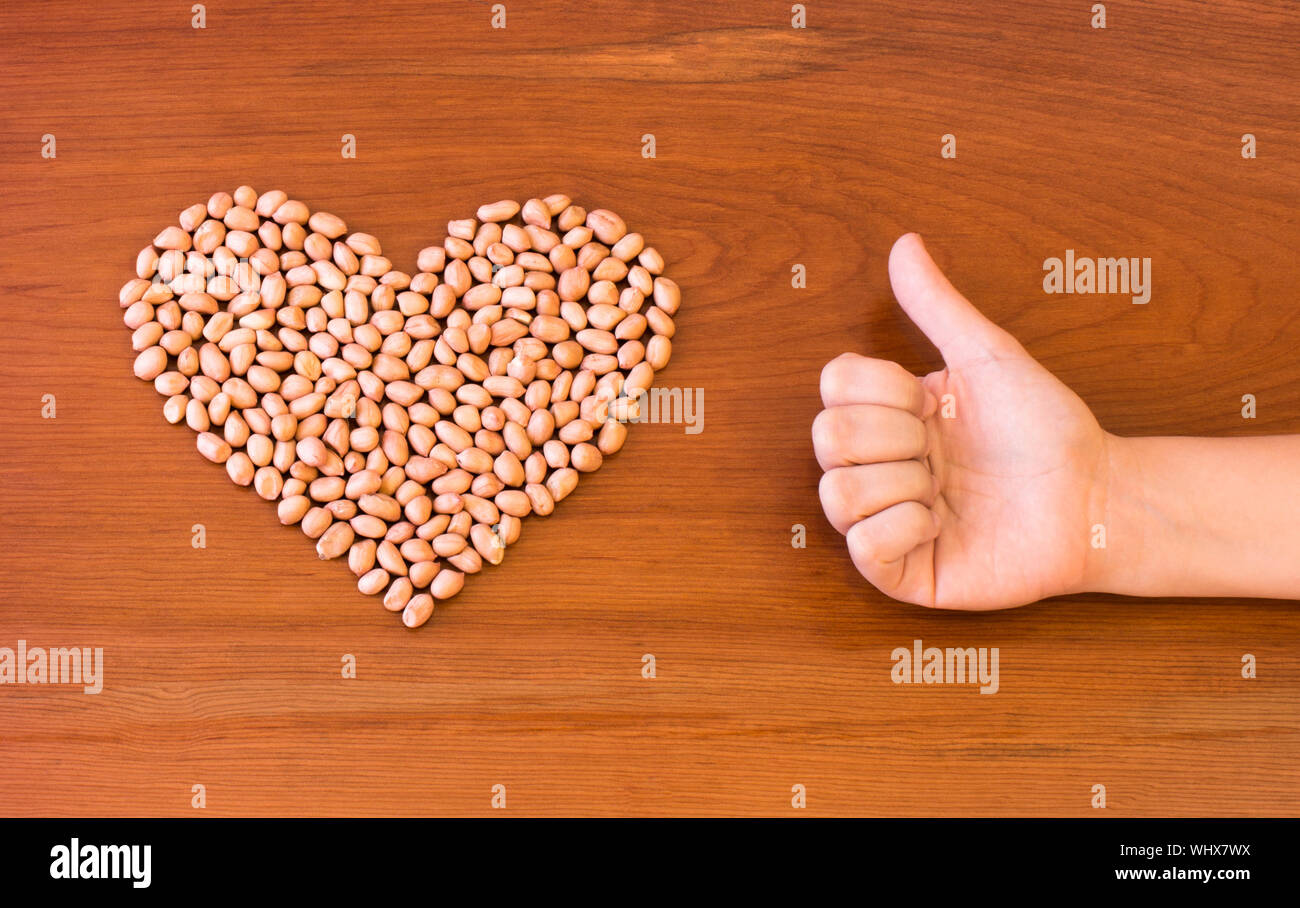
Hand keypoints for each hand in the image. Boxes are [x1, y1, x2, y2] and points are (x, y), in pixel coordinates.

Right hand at [812, 234, 1112, 608]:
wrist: (1094, 499)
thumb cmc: (1046, 429)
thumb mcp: (989, 357)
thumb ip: (938, 304)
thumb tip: (905, 242)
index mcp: (891, 416)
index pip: (833, 388)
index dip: (882, 390)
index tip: (933, 401)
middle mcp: (880, 467)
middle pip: (827, 437)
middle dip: (895, 436)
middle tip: (943, 448)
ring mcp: (886, 521)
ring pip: (835, 494)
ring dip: (902, 484)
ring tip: (944, 490)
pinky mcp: (902, 572)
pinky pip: (861, 548)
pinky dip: (901, 529)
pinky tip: (938, 524)